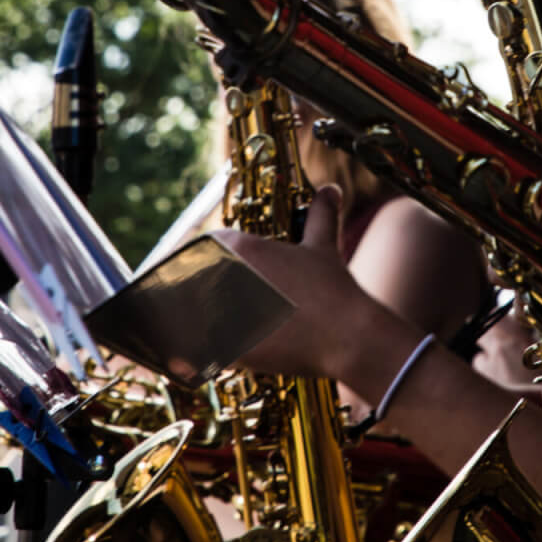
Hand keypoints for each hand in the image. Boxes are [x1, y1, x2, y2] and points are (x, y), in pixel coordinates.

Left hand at [213, 186, 401, 380]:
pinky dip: (207, 351)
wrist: (347, 335)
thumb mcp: (324, 246)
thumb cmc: (334, 290)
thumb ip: (322, 214)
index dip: (212, 261)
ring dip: (203, 321)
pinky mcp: (225, 345)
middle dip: (206, 292)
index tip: (225, 277)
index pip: (205, 248)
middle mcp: (224, 274)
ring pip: (194, 315)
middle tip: (229, 306)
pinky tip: (229, 351)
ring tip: (227, 330)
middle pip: (195, 281)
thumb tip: (331, 189)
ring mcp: (222, 311)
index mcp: (239, 246)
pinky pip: (201, 349)